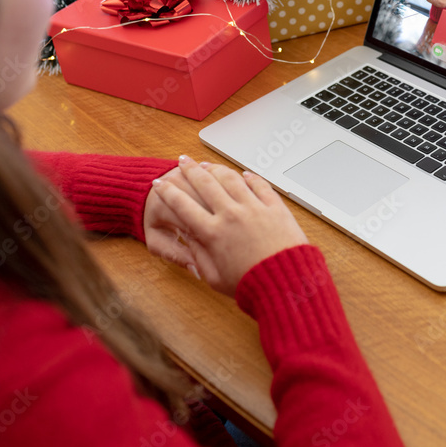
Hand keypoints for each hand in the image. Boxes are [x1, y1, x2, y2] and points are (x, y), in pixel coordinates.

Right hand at [151, 156, 308, 296]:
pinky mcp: (274, 207)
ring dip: (216, 168)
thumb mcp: (215, 278)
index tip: (159, 185)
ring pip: (230, 179)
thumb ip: (199, 257)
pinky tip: (243, 174)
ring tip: (207, 164)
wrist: (286, 282)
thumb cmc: (252, 285)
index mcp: (213, 233)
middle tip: (182, 162)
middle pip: (204, 183)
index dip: (167, 193)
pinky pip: (259, 184)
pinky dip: (249, 177)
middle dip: (189, 170)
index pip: (182, 205)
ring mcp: (254, 208)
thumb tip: (190, 242)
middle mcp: (231, 215)